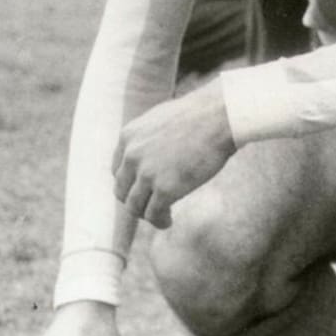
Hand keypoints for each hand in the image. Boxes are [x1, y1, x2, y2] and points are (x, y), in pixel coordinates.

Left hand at [113, 78, 234, 228]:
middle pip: (122, 190)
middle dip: (135, 200)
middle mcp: (132, 156)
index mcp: (128, 137)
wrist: (217, 117)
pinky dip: (159, 221)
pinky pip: (153, 214)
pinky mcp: (165, 189)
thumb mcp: (160, 119)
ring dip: (146, 214)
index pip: (118, 170)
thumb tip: (152, 151)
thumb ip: (149, 137)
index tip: (143, 189)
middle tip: (151, 205)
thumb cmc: (198, 115)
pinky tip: (168, 221)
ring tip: (161, 216)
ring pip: (134, 206)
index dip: (130, 183)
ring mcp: (147, 174)